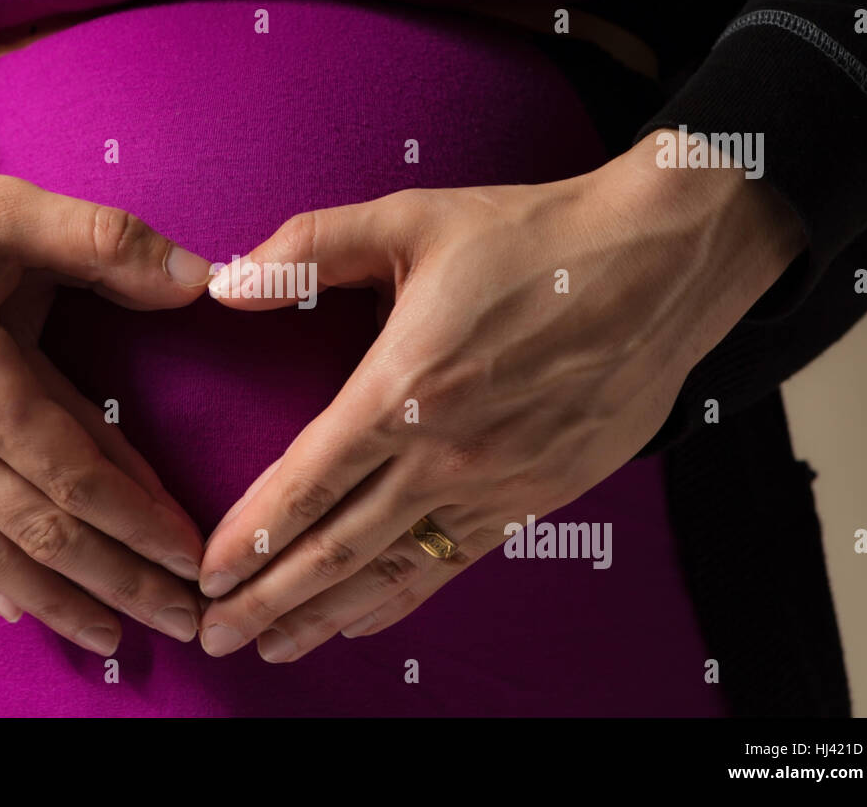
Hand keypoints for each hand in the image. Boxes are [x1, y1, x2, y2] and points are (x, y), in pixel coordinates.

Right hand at [0, 91, 212, 653]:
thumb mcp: (0, 205)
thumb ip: (103, 243)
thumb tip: (194, 279)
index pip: (79, 472)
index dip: (142, 520)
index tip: (193, 557)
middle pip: (45, 529)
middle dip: (122, 580)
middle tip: (182, 619)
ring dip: (59, 598)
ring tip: (112, 636)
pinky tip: (15, 606)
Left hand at [196, 132, 804, 660]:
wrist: (661, 265)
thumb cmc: (534, 238)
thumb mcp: (411, 219)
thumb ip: (310, 249)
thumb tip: (225, 285)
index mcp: (406, 386)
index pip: (307, 482)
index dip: (251, 537)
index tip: (205, 573)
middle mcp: (446, 452)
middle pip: (338, 546)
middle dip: (268, 599)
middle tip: (216, 635)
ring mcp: (495, 484)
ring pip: (391, 570)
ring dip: (324, 614)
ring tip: (273, 648)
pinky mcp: (537, 496)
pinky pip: (454, 564)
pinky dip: (400, 599)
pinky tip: (361, 620)